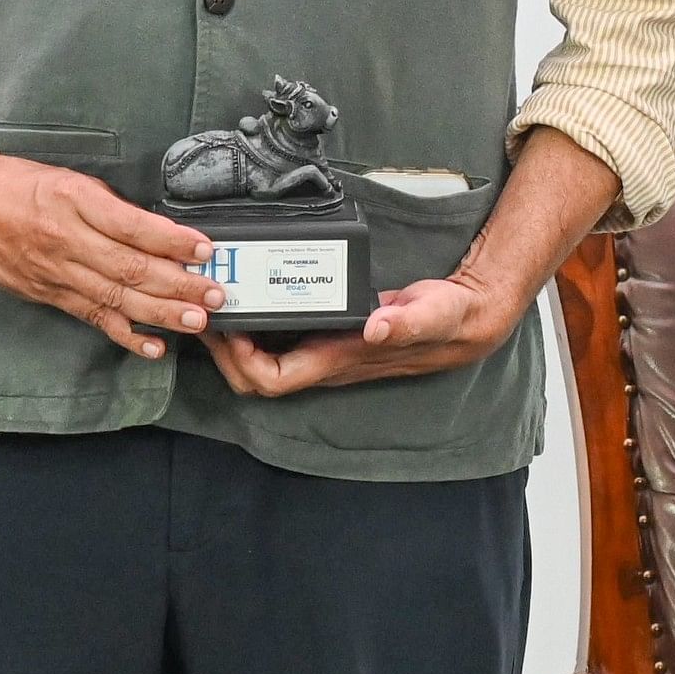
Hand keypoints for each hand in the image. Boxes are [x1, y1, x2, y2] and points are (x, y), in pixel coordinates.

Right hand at [0, 146, 225, 359]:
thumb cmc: (12, 182)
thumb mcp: (65, 179)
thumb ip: (107, 205)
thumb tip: (157, 231)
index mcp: (72, 201)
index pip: (130, 226)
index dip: (170, 241)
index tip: (204, 248)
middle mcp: (63, 240)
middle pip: (129, 268)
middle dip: (178, 285)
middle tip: (215, 295)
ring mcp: (53, 272)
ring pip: (115, 298)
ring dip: (161, 313)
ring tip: (197, 321)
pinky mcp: (45, 293)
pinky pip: (91, 316)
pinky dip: (124, 333)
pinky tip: (152, 345)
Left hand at [203, 269, 531, 395]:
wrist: (466, 318)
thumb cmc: (447, 318)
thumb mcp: (432, 313)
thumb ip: (406, 320)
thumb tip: (375, 327)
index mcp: (340, 359)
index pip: (275, 379)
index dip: (243, 362)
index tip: (230, 328)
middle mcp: (326, 360)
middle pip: (257, 377)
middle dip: (226, 352)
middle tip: (208, 311)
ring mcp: (326, 348)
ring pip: (264, 360)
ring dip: (237, 338)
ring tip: (219, 302)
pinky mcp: (330, 331)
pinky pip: (282, 337)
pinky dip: (260, 322)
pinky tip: (252, 294)